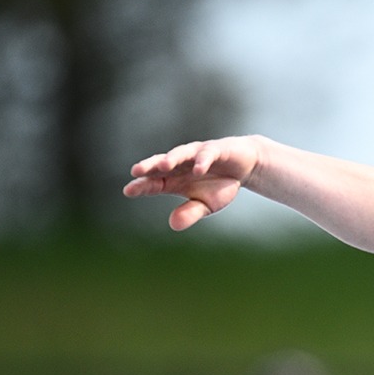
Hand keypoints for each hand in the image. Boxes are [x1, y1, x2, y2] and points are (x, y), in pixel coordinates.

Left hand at [123, 136, 266, 230]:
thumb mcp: (206, 205)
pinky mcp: (215, 149)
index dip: (141, 185)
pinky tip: (199, 170)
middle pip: (160, 164)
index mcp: (173, 179)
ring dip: (171, 158)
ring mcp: (196, 154)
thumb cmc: (220, 185)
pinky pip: (206, 154)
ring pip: (180, 154)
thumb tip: (173, 225)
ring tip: (163, 165)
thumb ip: (190, 213)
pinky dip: (202, 161)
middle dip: (149, 166)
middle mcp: (181, 164)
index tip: (128, 190)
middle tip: (136, 171)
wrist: (244, 166)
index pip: (153, 182)